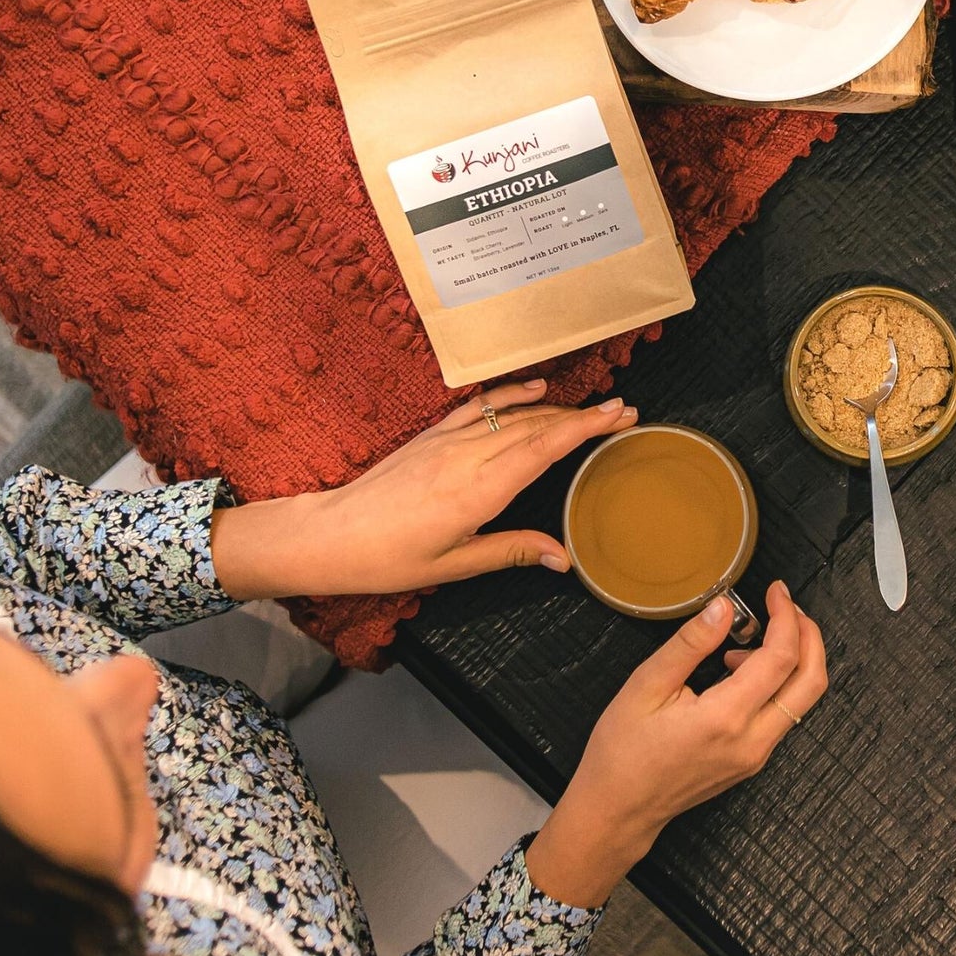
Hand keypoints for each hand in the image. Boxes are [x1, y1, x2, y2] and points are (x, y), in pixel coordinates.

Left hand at [209, 380, 638, 598]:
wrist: (332, 535)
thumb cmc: (389, 559)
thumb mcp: (455, 566)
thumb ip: (512, 551)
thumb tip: (564, 558)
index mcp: (478, 491)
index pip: (543, 448)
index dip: (584, 428)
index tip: (618, 416)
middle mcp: (466, 456)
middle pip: (536, 425)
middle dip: (582, 415)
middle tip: (622, 410)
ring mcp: (448, 440)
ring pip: (512, 414)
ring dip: (555, 406)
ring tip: (592, 406)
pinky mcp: (432, 435)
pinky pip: (479, 406)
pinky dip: (510, 395)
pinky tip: (535, 388)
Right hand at [527, 581, 826, 907]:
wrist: (618, 810)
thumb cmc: (622, 751)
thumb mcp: (646, 685)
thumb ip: (690, 644)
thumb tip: (723, 607)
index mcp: (726, 718)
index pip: (781, 658)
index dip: (786, 617)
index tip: (776, 591)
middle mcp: (752, 741)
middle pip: (812, 681)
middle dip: (809, 636)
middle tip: (786, 607)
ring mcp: (756, 756)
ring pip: (801, 700)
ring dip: (790, 661)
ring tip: (744, 643)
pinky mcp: (752, 761)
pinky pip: (782, 716)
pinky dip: (775, 684)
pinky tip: (738, 672)